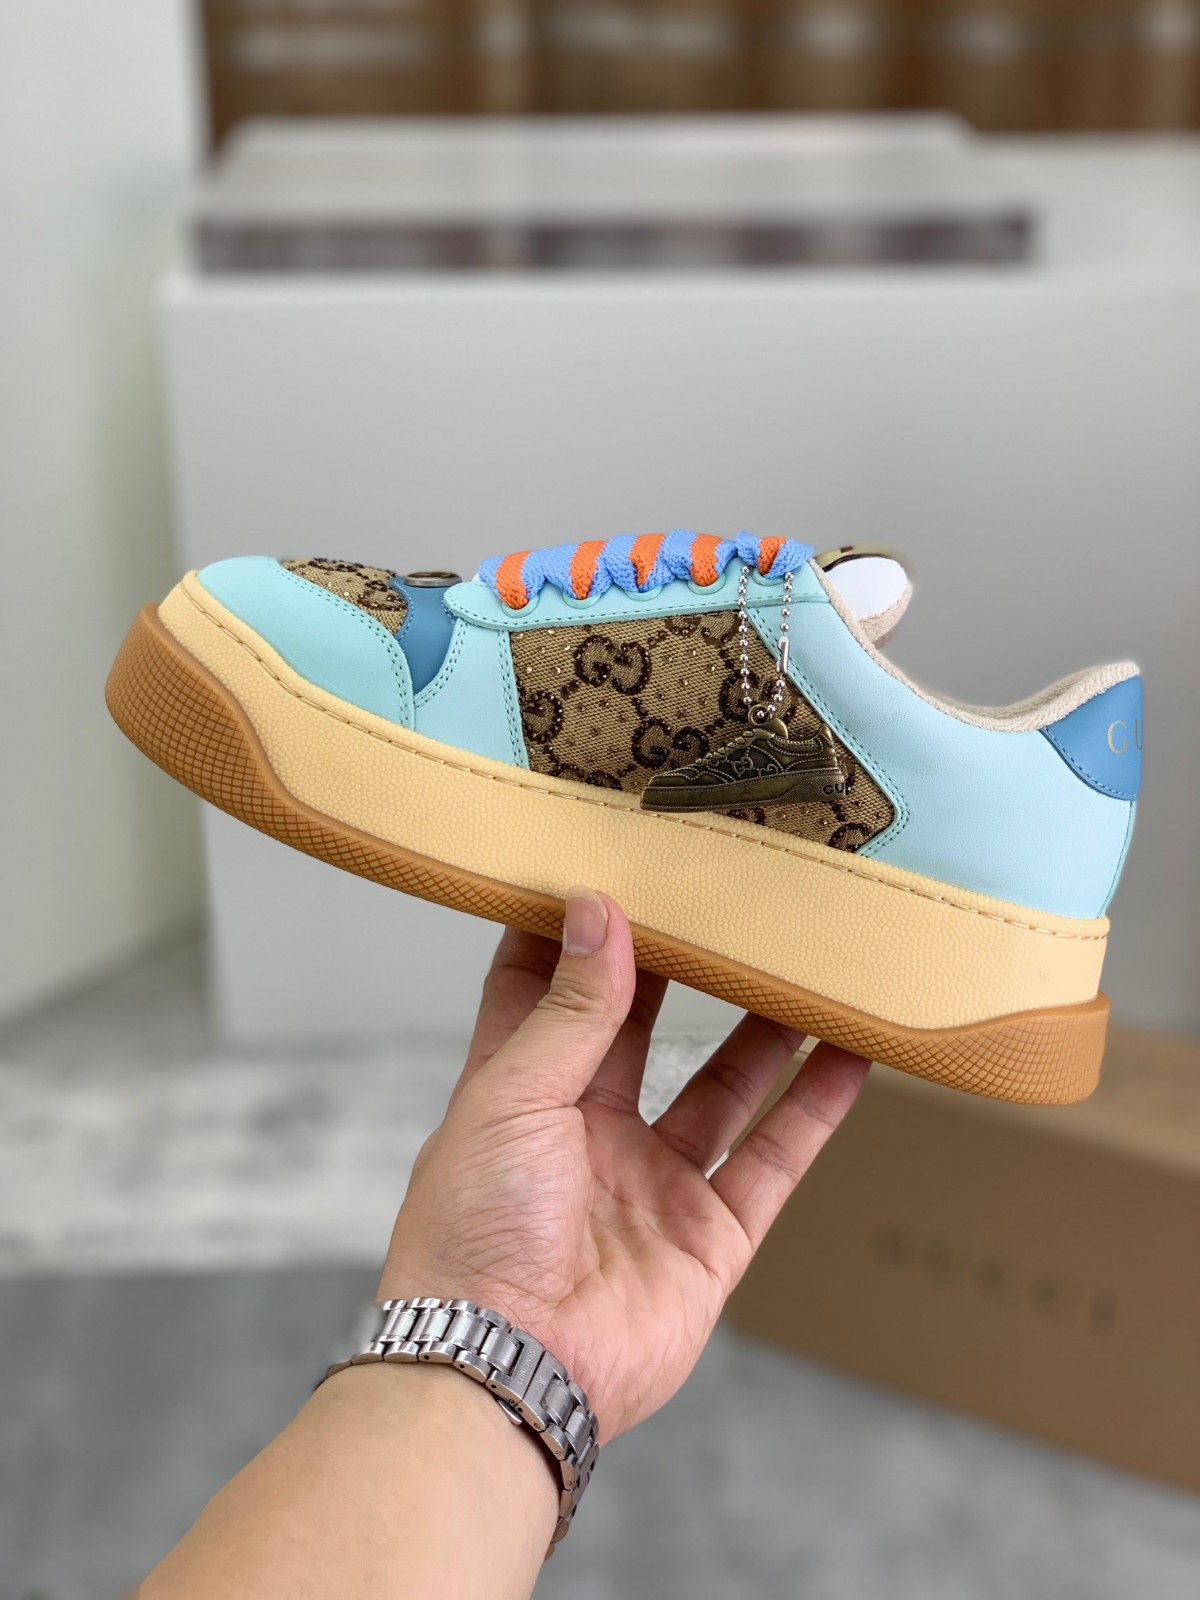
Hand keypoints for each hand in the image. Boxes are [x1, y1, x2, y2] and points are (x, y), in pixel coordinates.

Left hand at [380, 889, 867, 1441]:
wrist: (507, 1369)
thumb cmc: (473, 1231)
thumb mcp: (511, 1096)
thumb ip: (571, 1009)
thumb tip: (597, 908)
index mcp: (519, 1092)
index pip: (543, 991)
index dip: (572, 930)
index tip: (607, 860)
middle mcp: (587, 1131)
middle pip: (644, 1029)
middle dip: (681, 966)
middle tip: (723, 896)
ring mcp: (652, 1182)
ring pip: (724, 1084)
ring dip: (764, 1026)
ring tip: (804, 958)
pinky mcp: (710, 1233)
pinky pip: (774, 1157)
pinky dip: (815, 1106)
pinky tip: (851, 1051)